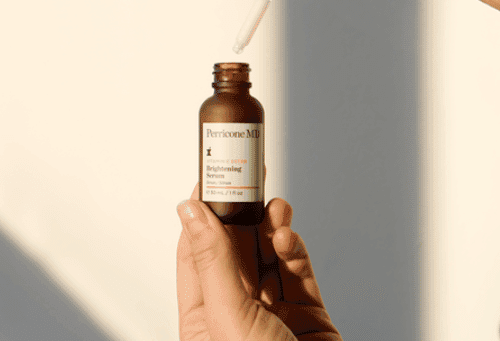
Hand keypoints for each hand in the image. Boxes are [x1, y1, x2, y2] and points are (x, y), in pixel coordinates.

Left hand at [176, 184, 340, 339]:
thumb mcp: (229, 315)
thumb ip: (213, 261)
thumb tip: (192, 214)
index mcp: (203, 319)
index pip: (197, 254)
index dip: (203, 215)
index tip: (211, 180)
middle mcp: (236, 313)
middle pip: (234, 250)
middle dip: (242, 214)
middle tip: (249, 181)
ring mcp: (272, 313)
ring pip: (268, 256)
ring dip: (271, 227)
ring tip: (274, 207)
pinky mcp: (307, 314)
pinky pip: (298, 272)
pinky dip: (293, 249)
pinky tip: (287, 236)